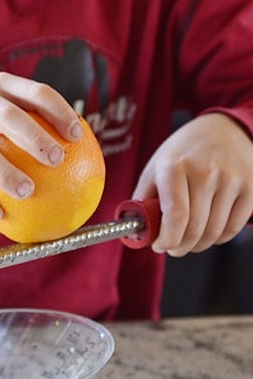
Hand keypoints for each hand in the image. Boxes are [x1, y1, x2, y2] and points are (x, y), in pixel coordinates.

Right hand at [0, 72, 82, 220]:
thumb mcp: (13, 112)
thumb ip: (43, 125)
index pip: (36, 92)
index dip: (59, 111)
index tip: (77, 136)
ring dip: (4, 172)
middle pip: (6, 116)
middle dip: (34, 137)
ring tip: (28, 192)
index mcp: (2, 86)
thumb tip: (90, 157)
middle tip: (58, 160)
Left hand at [132, 113, 252, 255]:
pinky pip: (232, 229)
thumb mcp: (157, 165)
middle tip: (174, 248)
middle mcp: (205, 172)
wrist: (226, 129)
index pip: (175, 215)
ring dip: (198, 245)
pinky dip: (218, 238)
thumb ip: (144, 197)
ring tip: (190, 241)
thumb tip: (136, 229)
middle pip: (194, 229)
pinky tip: (209, 232)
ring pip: (213, 232)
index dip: (166, 239)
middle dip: (180, 247)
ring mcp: (231, 180)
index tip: (159, 246)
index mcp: (175, 166)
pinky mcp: (250, 188)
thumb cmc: (185, 152)